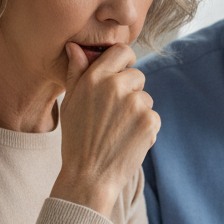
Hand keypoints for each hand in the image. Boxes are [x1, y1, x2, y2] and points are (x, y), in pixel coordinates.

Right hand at [51, 42, 160, 217]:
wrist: (89, 176)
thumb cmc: (76, 139)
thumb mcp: (70, 103)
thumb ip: (76, 72)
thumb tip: (76, 47)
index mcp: (95, 78)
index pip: (122, 51)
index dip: (124, 60)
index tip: (121, 72)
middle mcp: (116, 86)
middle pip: (137, 75)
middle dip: (129, 90)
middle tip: (113, 114)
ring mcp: (136, 104)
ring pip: (145, 98)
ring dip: (137, 110)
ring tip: (117, 130)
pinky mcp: (150, 121)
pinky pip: (153, 116)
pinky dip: (144, 127)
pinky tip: (127, 139)